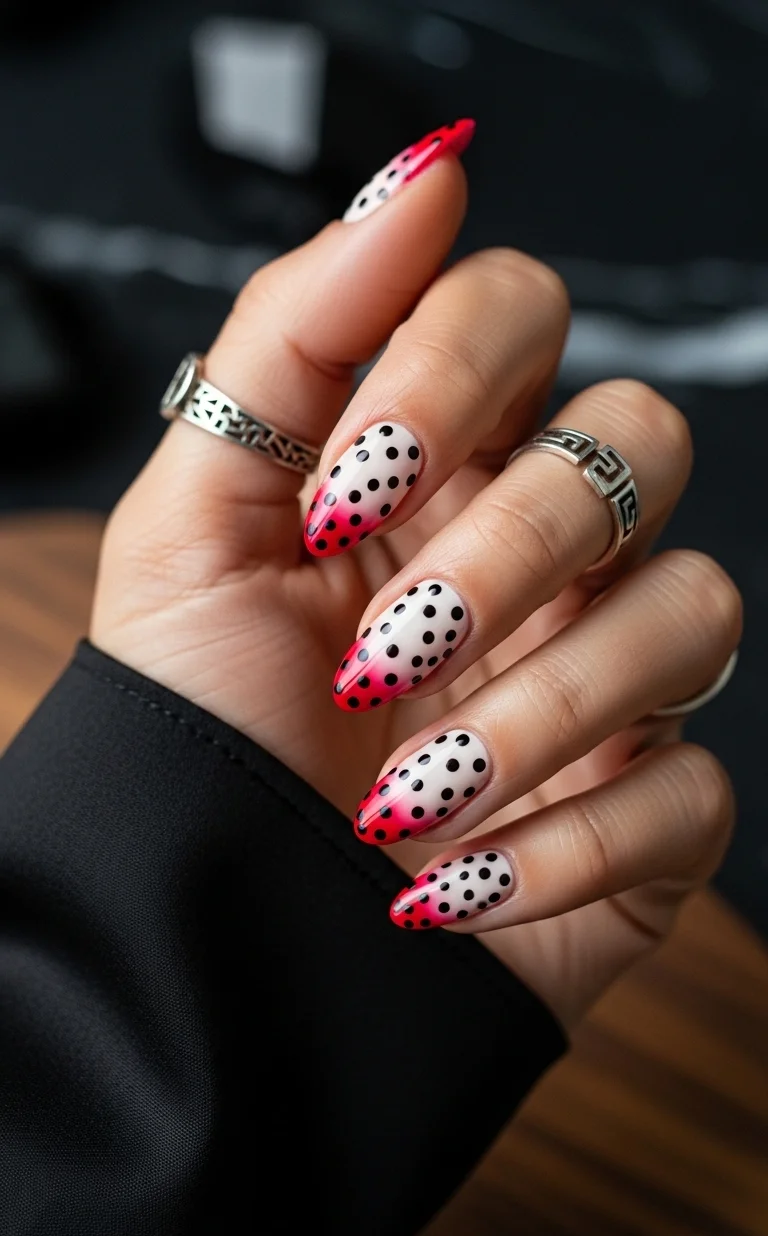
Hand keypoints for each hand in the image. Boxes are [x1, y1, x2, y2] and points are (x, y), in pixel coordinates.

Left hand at [92, 124, 740, 1027]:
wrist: (204, 951)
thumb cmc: (193, 739)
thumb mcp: (190, 527)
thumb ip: (292, 339)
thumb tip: (424, 175)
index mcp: (425, 473)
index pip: (520, 315)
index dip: (454, 372)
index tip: (350, 490)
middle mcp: (530, 559)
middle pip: (639, 440)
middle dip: (514, 545)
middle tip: (384, 652)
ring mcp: (600, 683)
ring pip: (694, 609)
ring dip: (541, 709)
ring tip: (409, 791)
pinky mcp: (641, 816)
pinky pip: (693, 790)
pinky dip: (565, 844)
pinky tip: (453, 886)